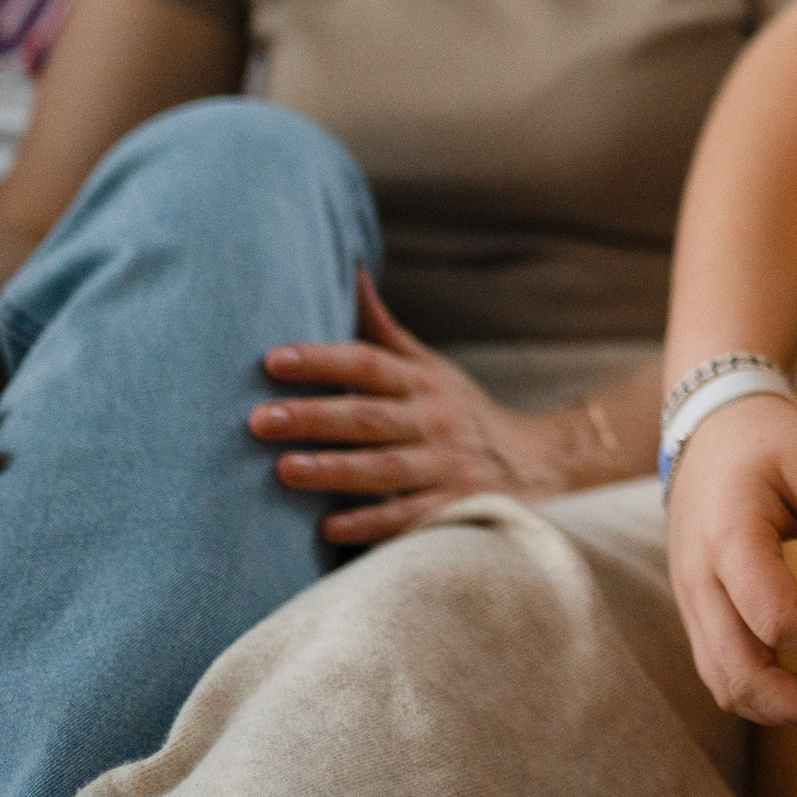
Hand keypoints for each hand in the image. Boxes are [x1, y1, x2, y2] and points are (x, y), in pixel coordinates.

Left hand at [249, 271, 578, 544]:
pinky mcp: (455, 507)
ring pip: (385, 468)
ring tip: (284, 470)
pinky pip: (410, 516)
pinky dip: (371, 523)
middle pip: (368, 417)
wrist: (537, 462)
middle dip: (314, 417)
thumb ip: (381, 331)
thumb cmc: (460, 412)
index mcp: (422, 383)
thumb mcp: (429, 368)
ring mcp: (445, 466)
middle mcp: (433, 421)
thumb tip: (349, 269)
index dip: (322, 360)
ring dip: (335, 470)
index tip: (273, 360)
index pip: (369, 364)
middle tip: (259, 420)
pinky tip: (329, 528)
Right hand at [665, 389, 796, 737]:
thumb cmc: (769, 442)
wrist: (710, 428)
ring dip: (787, 713)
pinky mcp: (697, 612)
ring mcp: (690, 600)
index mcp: (728, 537)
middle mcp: (698, 579)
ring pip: (726, 685)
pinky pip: (722, 671)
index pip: (775, 617)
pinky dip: (766, 695)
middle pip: (740, 674)